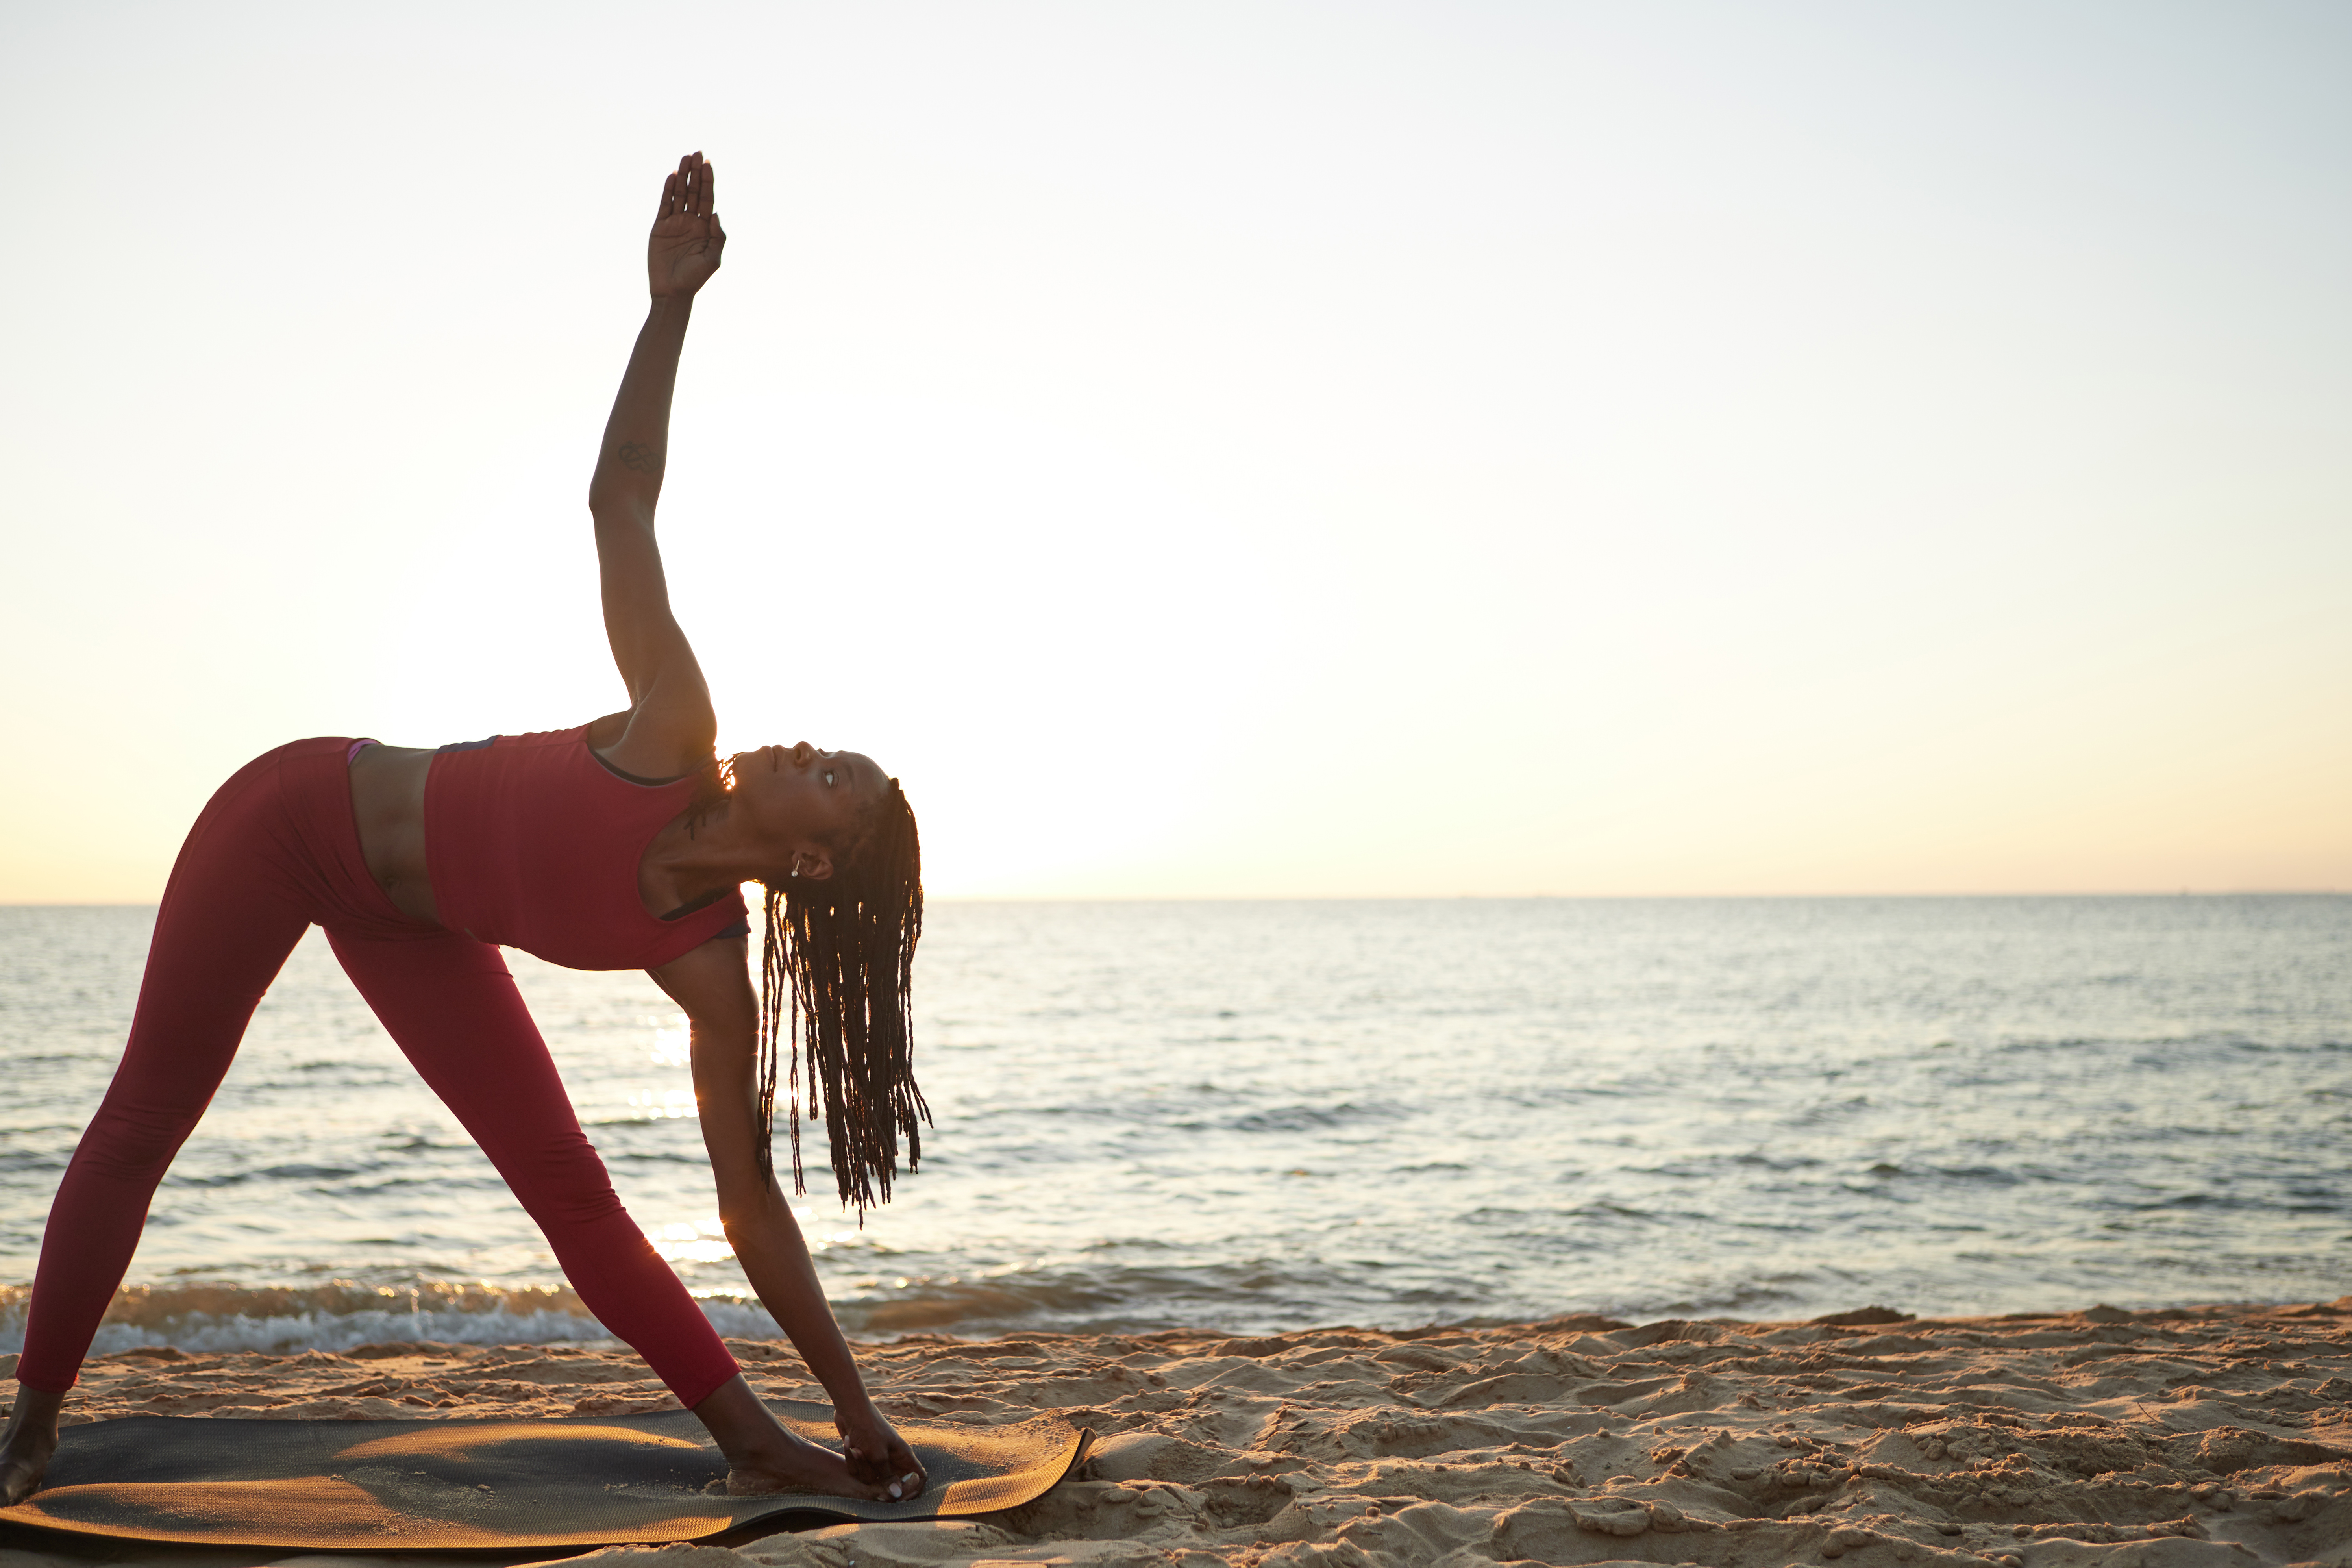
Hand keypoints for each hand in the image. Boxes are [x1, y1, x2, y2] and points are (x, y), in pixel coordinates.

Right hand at [648, 151, 724, 297]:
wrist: (672, 292)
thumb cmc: (695, 278)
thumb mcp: (713, 259)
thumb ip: (717, 237)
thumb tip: (715, 213)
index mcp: (705, 228)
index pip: (708, 199)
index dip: (708, 181)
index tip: (708, 164)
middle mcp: (691, 222)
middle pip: (694, 191)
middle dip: (695, 172)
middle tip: (697, 153)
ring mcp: (675, 223)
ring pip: (680, 194)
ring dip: (682, 176)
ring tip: (685, 158)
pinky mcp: (660, 227)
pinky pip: (665, 204)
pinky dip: (668, 190)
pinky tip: (672, 176)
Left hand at [836, 1403, 925, 1500]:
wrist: (850, 1410)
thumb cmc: (869, 1429)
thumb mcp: (878, 1455)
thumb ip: (887, 1476)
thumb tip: (897, 1495)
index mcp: (903, 1456)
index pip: (919, 1477)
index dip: (913, 1489)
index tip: (900, 1499)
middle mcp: (893, 1459)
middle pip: (891, 1483)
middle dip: (877, 1482)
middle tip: (869, 1478)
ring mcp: (877, 1459)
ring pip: (871, 1479)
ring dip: (860, 1467)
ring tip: (856, 1449)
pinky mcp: (863, 1459)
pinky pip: (858, 1472)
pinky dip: (852, 1461)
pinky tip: (849, 1444)